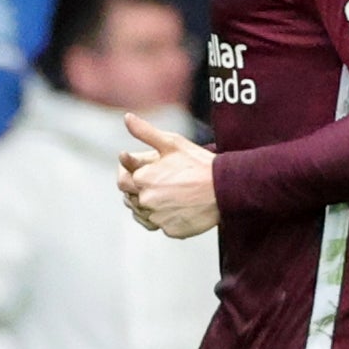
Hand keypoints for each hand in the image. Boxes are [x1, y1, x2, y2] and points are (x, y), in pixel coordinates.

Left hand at [118, 111, 219, 236]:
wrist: (226, 188)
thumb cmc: (198, 163)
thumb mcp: (172, 142)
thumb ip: (145, 132)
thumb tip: (127, 117)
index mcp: (142, 179)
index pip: (122, 181)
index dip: (132, 176)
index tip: (146, 173)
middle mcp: (146, 201)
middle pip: (132, 199)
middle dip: (141, 191)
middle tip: (161, 184)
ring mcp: (159, 218)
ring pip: (145, 215)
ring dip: (151, 207)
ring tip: (170, 195)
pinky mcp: (172, 231)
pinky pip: (162, 226)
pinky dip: (167, 219)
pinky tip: (179, 208)